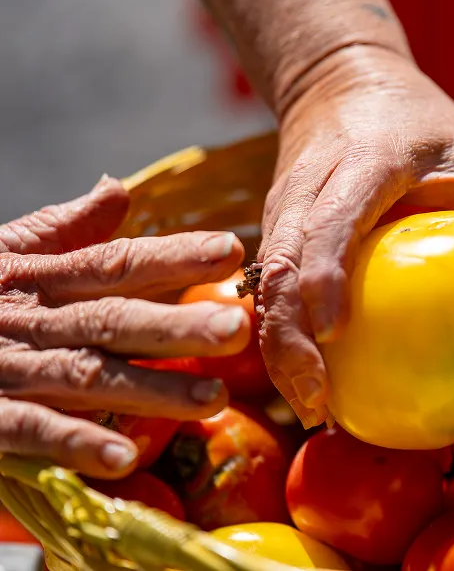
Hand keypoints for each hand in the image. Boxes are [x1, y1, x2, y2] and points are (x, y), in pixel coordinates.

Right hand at [0, 177, 250, 477]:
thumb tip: (118, 187)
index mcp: (41, 279)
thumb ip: (62, 229)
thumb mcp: (3, 256)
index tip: (233, 251)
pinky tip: (124, 459)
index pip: (116, 263)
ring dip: (149, 390)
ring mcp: (4, 368)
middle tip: (238, 328)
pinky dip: (73, 443)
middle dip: (176, 325)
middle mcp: (29, 320)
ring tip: (213, 399)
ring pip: (83, 375)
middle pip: (111, 319)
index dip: (174, 256)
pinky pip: (26, 430)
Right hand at [257, 46, 453, 426]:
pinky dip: (282, 331)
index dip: (323, 277)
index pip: (329, 223)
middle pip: (279, 267)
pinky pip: (270, 283)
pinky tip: (311, 376)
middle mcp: (307, 186)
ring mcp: (281, 205)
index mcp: (360, 163)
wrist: (342, 82)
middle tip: (320, 404)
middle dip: (286, 339)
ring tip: (313, 407)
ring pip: (264, 283)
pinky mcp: (274, 224)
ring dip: (276, 348)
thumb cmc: (423, 126)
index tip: (336, 334)